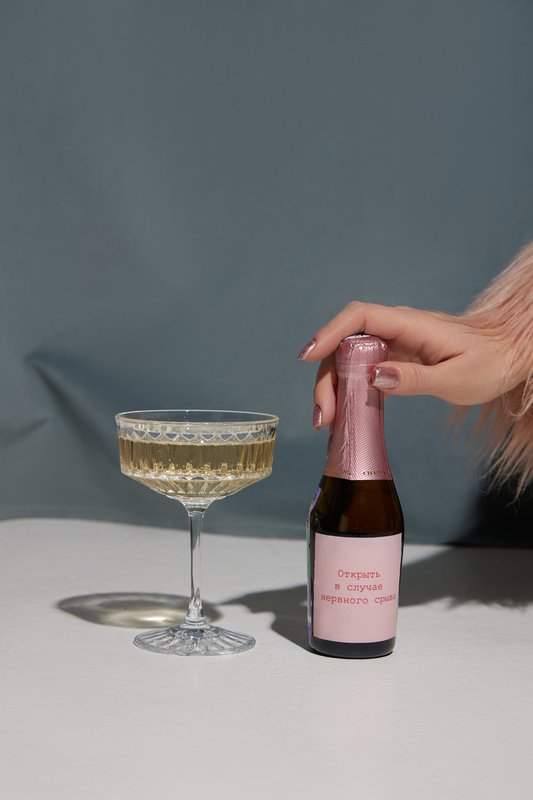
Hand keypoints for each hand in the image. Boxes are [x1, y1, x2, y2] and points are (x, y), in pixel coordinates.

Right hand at [298, 301, 523, 428]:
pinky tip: (343, 412)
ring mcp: (395, 341)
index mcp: (411, 324)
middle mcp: (397, 327)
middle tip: (324, 416)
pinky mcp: (396, 355)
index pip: (358, 317)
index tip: (308, 357)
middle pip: (345, 342)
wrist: (509, 355)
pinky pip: (362, 366)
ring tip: (328, 421)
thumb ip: (415, 378)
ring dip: (334, 386)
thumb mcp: (457, 378)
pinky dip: (348, 388)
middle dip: (327, 376)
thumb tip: (374, 377)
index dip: (329, 333)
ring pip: (350, 356)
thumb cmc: (490, 364)